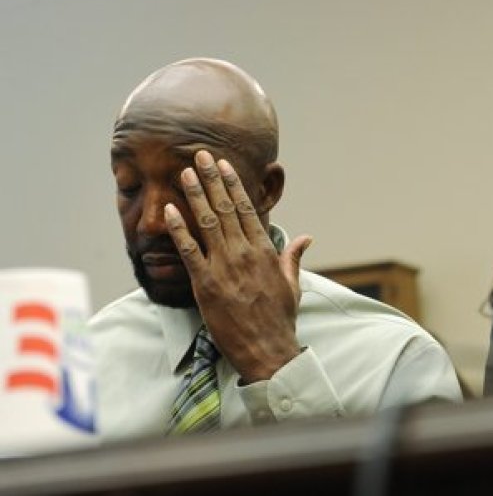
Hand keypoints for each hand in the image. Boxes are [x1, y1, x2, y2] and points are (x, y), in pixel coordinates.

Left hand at [164, 149, 312, 382]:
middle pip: (226, 208)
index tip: (223, 165)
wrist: (269, 350)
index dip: (233, 184)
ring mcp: (224, 267)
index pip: (247, 209)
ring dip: (195, 195)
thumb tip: (307, 238)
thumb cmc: (281, 319)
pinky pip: (189, 251)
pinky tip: (171, 210)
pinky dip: (179, 230)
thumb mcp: (292, 285)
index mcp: (265, 251)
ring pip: (208, 222)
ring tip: (185, 173)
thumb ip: (293, 258)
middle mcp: (244, 253)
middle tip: (200, 155)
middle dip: (211, 179)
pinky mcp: (206, 285)